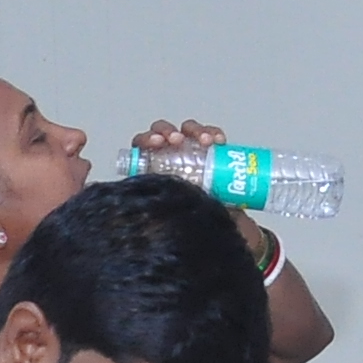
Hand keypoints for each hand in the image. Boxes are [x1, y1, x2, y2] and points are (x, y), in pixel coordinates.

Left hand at [138, 120, 272, 245]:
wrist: (221, 232)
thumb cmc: (188, 225)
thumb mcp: (167, 216)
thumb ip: (159, 209)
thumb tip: (150, 212)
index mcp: (152, 172)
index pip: (141, 147)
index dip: (146, 140)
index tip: (158, 144)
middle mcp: (170, 159)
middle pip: (162, 133)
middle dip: (168, 132)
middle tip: (178, 140)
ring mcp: (191, 154)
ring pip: (186, 130)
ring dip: (194, 130)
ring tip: (205, 141)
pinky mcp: (212, 154)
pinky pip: (210, 136)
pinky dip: (214, 134)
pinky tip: (219, 141)